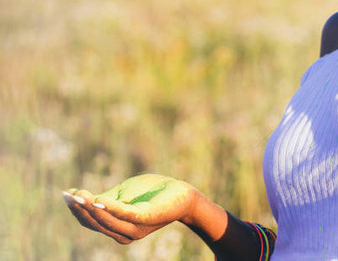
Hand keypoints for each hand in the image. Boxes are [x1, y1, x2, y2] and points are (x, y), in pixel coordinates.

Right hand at [63, 174, 198, 243]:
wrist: (184, 195)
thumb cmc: (154, 193)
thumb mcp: (125, 193)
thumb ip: (107, 198)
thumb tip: (80, 196)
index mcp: (117, 227)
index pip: (91, 223)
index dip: (77, 210)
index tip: (65, 194)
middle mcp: (124, 232)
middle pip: (96, 224)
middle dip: (80, 210)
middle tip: (68, 195)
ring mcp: (135, 228)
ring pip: (107, 221)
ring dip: (91, 209)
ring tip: (79, 196)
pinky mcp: (146, 218)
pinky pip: (125, 214)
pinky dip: (110, 208)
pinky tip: (98, 200)